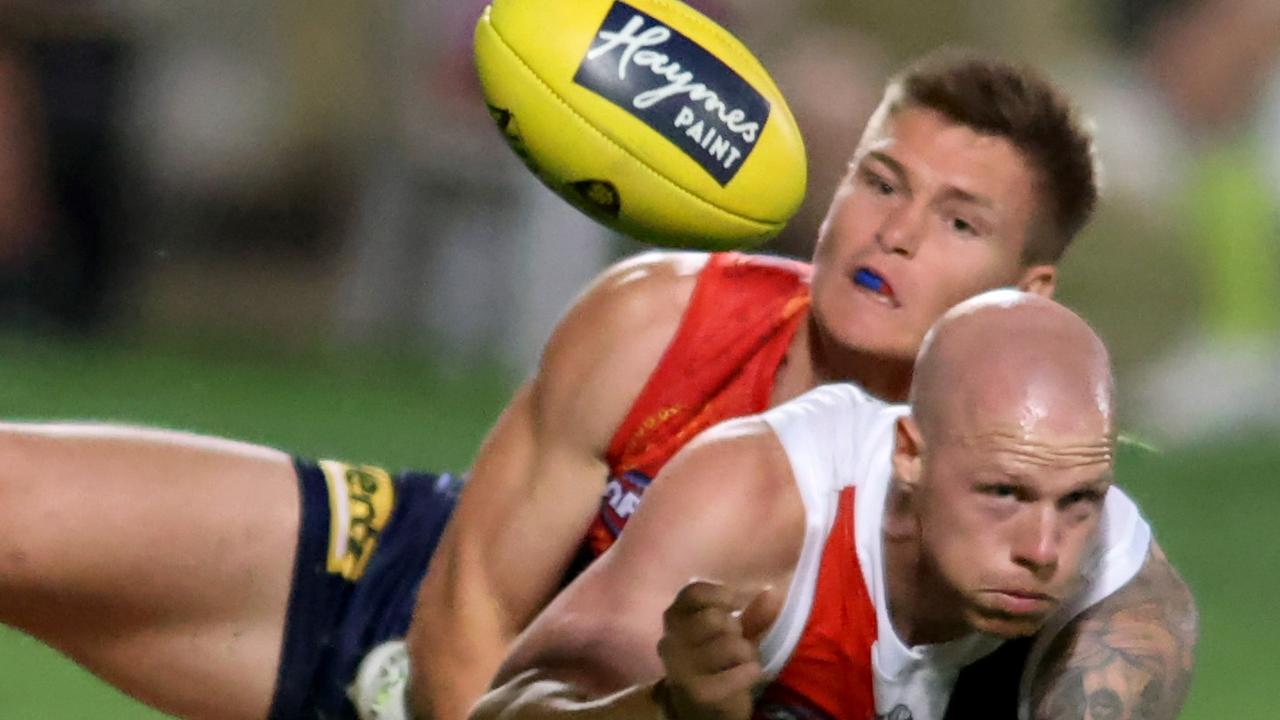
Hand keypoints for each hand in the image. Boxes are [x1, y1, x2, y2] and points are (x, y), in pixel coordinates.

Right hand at [656, 580, 781, 719]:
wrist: (701, 708)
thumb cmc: (716, 660)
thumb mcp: (730, 632)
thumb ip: (750, 613)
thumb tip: (772, 593)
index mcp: (674, 618)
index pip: (693, 593)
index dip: (720, 594)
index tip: (736, 602)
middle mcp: (670, 641)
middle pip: (713, 618)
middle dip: (734, 627)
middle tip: (735, 639)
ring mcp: (681, 668)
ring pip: (729, 644)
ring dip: (746, 652)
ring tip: (742, 660)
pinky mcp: (698, 692)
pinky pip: (739, 673)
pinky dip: (751, 671)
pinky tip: (748, 674)